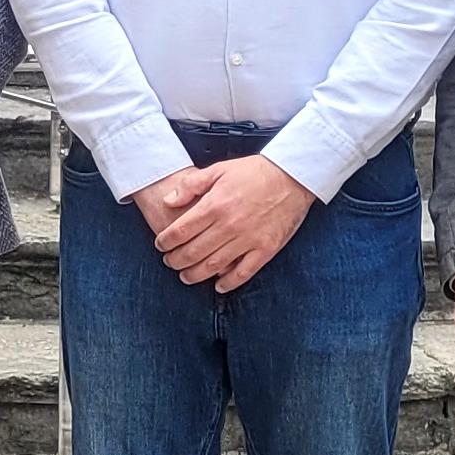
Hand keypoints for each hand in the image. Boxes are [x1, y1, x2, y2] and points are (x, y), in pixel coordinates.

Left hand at [146, 156, 315, 293]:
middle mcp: (228, 225)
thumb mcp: (219, 169)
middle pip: (193, 252)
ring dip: (195, 275)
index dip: (166, 242)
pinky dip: (228, 282)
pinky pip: (243, 272)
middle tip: (169, 262)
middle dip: (175, 260)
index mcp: (214, 205)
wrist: (293, 176)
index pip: (180, 231)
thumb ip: (191, 185)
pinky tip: (218, 285)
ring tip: (185, 276)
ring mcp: (248, 239)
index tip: (161, 245)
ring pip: (213, 266)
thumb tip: (168, 201)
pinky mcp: (266, 249)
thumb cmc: (255, 171)